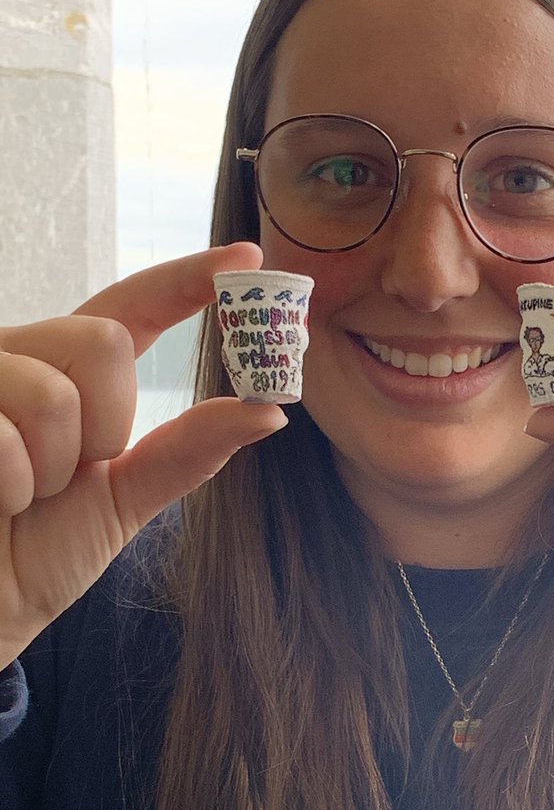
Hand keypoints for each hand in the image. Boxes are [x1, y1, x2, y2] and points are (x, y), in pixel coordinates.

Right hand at [0, 243, 286, 666]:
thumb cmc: (39, 551)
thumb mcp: (127, 498)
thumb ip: (189, 451)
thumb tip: (270, 413)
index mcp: (68, 375)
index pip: (132, 309)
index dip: (187, 281)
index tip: (247, 258)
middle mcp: (21, 359)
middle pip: (104, 343)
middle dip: (107, 424)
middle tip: (76, 472)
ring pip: (54, 392)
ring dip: (53, 468)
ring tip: (24, 493)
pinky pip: (3, 435)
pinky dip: (13, 487)